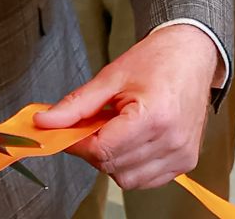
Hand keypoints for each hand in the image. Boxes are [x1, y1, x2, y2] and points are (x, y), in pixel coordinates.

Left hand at [34, 25, 220, 189]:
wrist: (191, 55)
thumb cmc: (156, 60)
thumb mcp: (110, 77)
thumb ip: (76, 104)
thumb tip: (44, 122)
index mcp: (154, 116)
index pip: (103, 150)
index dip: (77, 143)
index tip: (66, 132)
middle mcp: (172, 141)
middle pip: (113, 166)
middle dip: (93, 150)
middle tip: (92, 125)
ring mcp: (182, 155)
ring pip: (128, 179)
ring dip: (112, 160)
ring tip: (116, 130)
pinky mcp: (186, 162)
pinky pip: (147, 180)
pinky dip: (131, 166)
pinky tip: (131, 142)